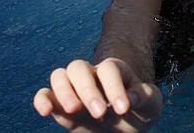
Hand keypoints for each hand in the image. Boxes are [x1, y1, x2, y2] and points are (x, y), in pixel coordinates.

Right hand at [34, 58, 162, 131]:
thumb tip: (130, 98)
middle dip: (87, 90)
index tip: (123, 110)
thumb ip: (145, 97)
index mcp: (114, 71)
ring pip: (59, 76)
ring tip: (75, 111)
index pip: (108, 69)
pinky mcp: (61, 106)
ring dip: (63, 92)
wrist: (126, 129)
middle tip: (100, 114)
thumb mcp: (152, 105)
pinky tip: (46, 112)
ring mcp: (74, 89)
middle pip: (78, 67)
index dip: (114, 88)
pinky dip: (42, 100)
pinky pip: (44, 95)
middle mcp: (91, 75)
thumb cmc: (140, 111)